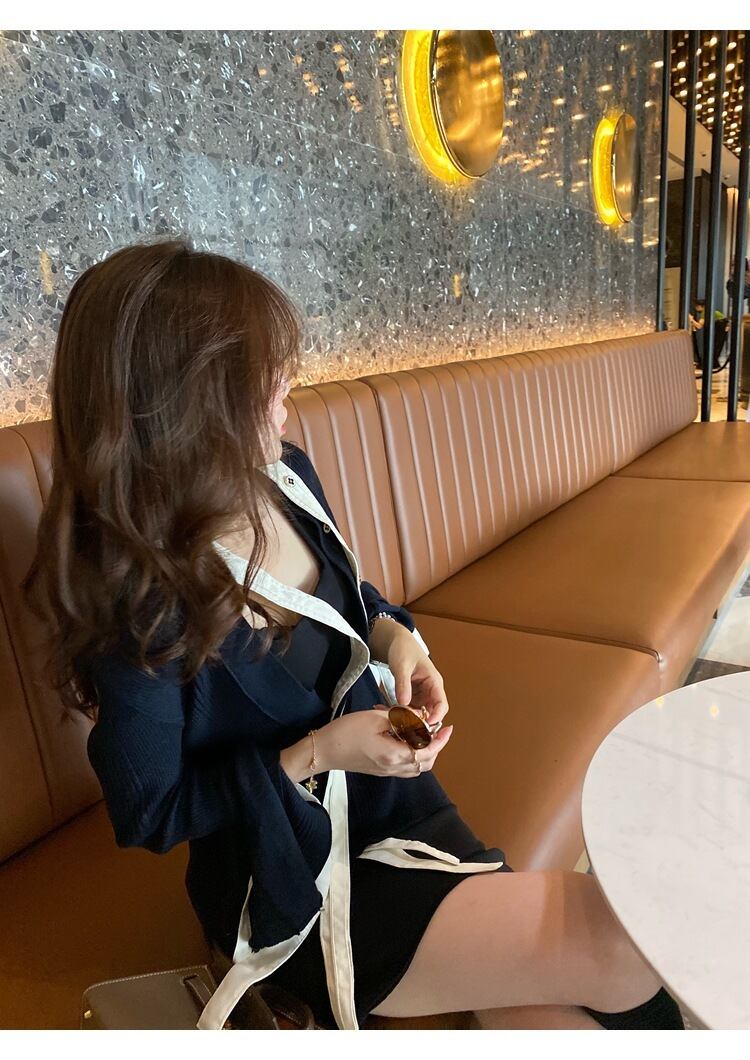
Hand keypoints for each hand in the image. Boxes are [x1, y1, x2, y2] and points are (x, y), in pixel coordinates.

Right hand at [315, 708, 453, 777]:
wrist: (323, 750)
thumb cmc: (347, 732)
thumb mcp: (375, 717)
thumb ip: (401, 718)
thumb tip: (420, 716)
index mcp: (395, 755)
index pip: (427, 751)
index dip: (440, 740)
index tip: (448, 728)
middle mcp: (393, 767)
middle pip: (425, 763)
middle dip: (435, 746)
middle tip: (437, 729)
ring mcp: (386, 771)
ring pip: (416, 767)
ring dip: (425, 752)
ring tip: (424, 733)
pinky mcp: (380, 770)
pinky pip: (405, 766)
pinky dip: (413, 754)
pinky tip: (407, 739)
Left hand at [387, 628, 449, 728]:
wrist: (396, 642)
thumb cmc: (404, 649)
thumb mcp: (402, 666)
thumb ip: (403, 684)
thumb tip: (404, 703)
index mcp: (434, 682)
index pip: (441, 704)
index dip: (436, 717)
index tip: (424, 725)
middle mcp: (429, 690)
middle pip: (430, 713)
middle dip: (418, 721)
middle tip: (402, 724)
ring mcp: (420, 694)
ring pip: (418, 713)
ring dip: (407, 718)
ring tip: (390, 717)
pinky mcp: (411, 696)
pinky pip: (408, 709)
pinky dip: (399, 712)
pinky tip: (386, 710)